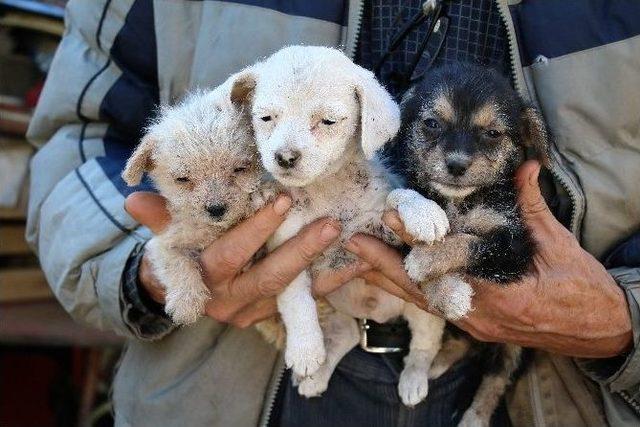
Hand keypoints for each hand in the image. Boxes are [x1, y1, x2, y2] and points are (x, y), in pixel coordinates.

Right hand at [125, 193, 367, 327]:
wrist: (182, 294)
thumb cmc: (179, 255)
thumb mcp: (167, 238)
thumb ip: (159, 217)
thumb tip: (132, 199)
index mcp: (205, 276)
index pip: (231, 252)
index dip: (256, 228)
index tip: (283, 201)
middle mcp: (231, 299)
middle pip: (270, 277)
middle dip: (301, 251)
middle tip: (331, 225)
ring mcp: (254, 310)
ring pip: (294, 294)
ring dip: (328, 272)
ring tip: (359, 249)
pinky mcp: (272, 313)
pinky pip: (306, 300)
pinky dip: (331, 282)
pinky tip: (357, 264)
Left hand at [345, 161, 632, 357]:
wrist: (597, 329)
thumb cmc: (581, 287)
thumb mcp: (558, 244)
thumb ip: (533, 207)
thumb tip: (527, 168)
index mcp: (502, 293)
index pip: (449, 262)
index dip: (417, 240)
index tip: (391, 218)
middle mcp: (480, 313)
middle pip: (422, 288)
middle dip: (386, 263)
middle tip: (355, 242)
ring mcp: (474, 323)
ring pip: (422, 301)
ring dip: (390, 278)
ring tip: (359, 259)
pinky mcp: (472, 325)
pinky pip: (432, 307)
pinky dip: (409, 290)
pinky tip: (388, 278)